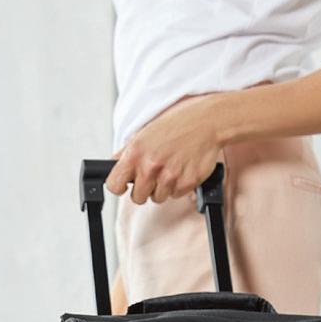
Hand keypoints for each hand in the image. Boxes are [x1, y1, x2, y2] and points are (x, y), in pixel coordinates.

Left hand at [105, 93, 224, 205]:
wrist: (206, 123)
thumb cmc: (176, 125)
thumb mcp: (144, 133)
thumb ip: (128, 153)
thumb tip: (115, 167)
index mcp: (135, 153)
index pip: (114, 185)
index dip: (119, 186)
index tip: (125, 185)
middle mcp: (150, 167)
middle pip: (137, 198)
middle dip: (144, 189)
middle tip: (153, 175)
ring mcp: (169, 177)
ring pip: (158, 198)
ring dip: (162, 188)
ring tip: (170, 169)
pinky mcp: (186, 183)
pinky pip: (176, 195)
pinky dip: (178, 186)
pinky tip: (182, 169)